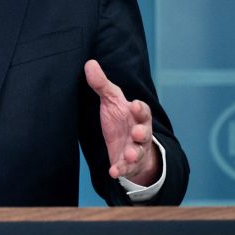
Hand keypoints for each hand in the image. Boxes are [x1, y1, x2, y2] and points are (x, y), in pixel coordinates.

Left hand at [84, 59, 160, 185]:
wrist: (128, 144)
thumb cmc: (121, 119)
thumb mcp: (111, 101)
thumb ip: (102, 85)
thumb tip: (89, 63)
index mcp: (136, 115)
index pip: (142, 110)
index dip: (139, 108)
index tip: (134, 104)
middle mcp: (140, 132)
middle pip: (145, 132)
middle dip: (142, 133)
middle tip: (137, 133)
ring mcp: (136, 149)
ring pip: (138, 152)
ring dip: (134, 154)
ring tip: (130, 155)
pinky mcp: (129, 163)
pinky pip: (126, 168)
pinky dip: (121, 170)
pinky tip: (113, 172)